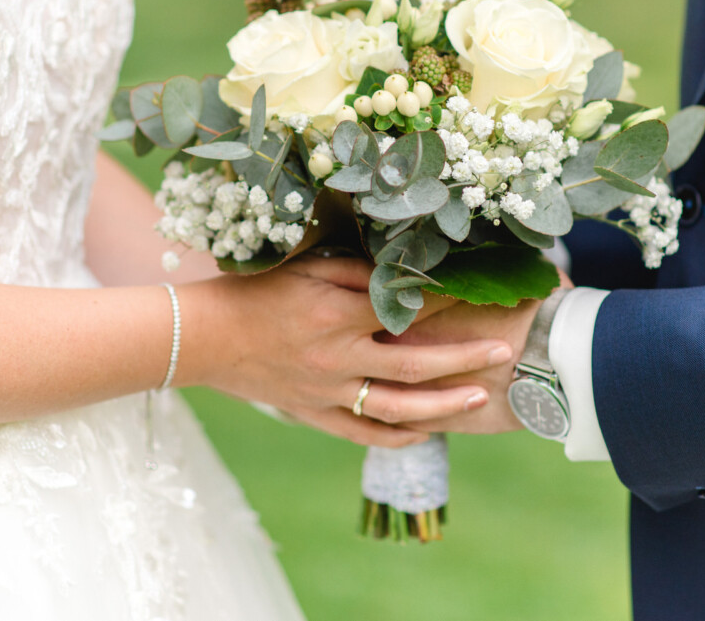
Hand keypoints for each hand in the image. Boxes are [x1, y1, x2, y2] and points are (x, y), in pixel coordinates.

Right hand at [187, 256, 513, 447]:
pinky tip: (426, 434)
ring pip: (397, 407)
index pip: (407, 309)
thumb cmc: (254, 291)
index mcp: (337, 314)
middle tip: (502, 354)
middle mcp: (338, 357)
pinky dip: (396, 436)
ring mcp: (327, 392)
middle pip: (416, 365)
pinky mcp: (312, 413)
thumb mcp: (306, 267)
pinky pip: (362, 432)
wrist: (202, 336)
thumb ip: (357, 272)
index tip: (478, 293)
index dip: (447, 301)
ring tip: (479, 398)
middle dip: (464, 360)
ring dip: (443, 405)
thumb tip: (405, 274)